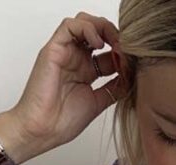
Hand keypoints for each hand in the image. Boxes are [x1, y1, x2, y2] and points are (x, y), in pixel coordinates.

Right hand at [9, 12, 126, 152]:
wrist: (43, 130)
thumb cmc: (62, 121)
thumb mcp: (98, 103)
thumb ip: (114, 89)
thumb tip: (131, 79)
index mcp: (86, 71)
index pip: (109, 52)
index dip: (123, 55)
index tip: (133, 64)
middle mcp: (76, 59)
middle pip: (99, 33)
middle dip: (116, 37)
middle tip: (127, 50)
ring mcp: (65, 52)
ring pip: (85, 23)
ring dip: (103, 28)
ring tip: (115, 44)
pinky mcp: (53, 49)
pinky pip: (70, 26)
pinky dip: (88, 28)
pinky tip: (99, 44)